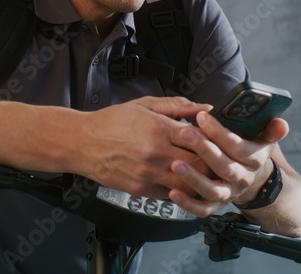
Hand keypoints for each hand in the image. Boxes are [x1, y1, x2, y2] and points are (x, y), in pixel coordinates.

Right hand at [77, 96, 212, 198]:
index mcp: (159, 128)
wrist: (82, 143)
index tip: (217, 141)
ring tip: (203, 174)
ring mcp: (148, 173)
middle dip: (211, 163)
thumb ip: (178, 105)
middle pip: (198, 164)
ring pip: (187, 184)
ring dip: (198, 180)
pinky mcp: (141, 190)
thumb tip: (205, 107)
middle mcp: (156, 152)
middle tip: (217, 161)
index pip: (199, 138)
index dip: (213, 141)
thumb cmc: (112, 122)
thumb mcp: (145, 104)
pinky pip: (170, 194)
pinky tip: (181, 182)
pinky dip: (179, 190)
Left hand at [166, 111, 289, 216]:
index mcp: (255, 159)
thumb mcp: (262, 136)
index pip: (239, 147)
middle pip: (225, 167)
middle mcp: (243, 178)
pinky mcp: (216, 205)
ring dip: (194, 179)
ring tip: (176, 165)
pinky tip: (172, 192)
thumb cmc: (249, 148)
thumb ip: (270, 129)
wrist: (251, 177)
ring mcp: (229, 193)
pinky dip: (188, 204)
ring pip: (213, 190)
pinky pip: (203, 209)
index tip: (202, 116)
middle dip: (205, 150)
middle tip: (185, 133)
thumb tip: (281, 124)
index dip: (220, 133)